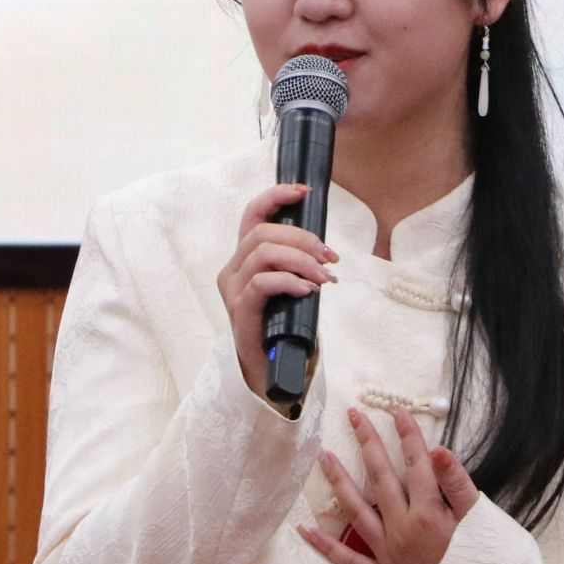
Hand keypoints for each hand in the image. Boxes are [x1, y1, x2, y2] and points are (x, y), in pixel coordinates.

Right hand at [215, 182, 338, 401]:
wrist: (272, 372)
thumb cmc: (284, 326)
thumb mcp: (292, 286)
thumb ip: (296, 263)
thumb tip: (323, 246)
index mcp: (244, 259)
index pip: (251, 215)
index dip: (274, 197)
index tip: (302, 191)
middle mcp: (233, 271)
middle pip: (262, 233)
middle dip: (301, 237)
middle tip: (330, 255)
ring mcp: (234, 292)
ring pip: (263, 254)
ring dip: (301, 259)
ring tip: (325, 275)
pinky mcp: (241, 313)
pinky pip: (263, 284)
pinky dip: (290, 281)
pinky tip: (309, 290)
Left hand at [299, 407, 481, 563]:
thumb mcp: (479, 524)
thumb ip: (457, 485)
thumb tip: (438, 451)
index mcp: (429, 513)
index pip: (416, 464)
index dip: (408, 436)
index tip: (398, 412)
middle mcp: (402, 528)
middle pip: (381, 478)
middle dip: (368, 443)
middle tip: (354, 415)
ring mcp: (387, 552)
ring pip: (357, 511)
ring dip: (339, 481)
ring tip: (323, 456)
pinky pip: (348, 560)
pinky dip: (326, 546)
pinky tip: (305, 530)